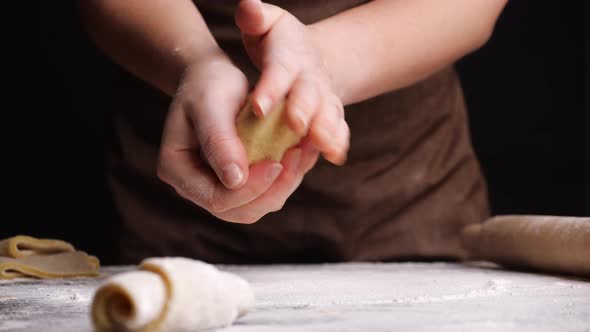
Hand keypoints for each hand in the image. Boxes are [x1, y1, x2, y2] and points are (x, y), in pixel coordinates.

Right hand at [157, 54, 318, 222]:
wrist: (213, 76)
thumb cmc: (207, 83)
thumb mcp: (210, 104)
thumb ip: (219, 141)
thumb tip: (235, 180)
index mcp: (177, 170)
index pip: (216, 199)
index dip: (250, 188)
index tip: (277, 163)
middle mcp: (195, 186)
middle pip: (238, 211)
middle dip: (273, 190)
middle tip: (297, 158)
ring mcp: (218, 187)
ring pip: (258, 206)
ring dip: (285, 185)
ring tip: (303, 153)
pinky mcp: (240, 182)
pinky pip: (267, 192)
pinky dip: (288, 176)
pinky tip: (303, 153)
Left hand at [236, 0, 349, 164]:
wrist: (311, 56)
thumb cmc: (278, 42)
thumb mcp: (266, 24)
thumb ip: (254, 17)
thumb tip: (249, 7)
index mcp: (288, 56)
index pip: (279, 70)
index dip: (271, 88)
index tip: (258, 106)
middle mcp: (310, 77)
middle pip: (308, 94)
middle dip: (303, 109)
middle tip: (296, 125)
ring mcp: (324, 96)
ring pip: (328, 114)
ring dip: (327, 130)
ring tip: (323, 146)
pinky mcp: (332, 114)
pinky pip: (338, 128)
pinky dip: (338, 142)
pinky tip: (335, 157)